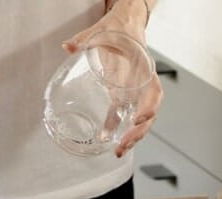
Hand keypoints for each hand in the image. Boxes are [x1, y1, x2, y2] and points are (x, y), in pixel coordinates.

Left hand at [62, 0, 162, 157]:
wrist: (126, 23)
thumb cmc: (119, 28)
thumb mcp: (102, 30)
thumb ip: (84, 38)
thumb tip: (68, 46)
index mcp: (142, 66)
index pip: (153, 89)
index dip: (149, 105)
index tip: (138, 118)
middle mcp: (142, 82)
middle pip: (149, 112)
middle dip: (138, 132)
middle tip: (123, 145)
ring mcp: (136, 90)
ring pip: (142, 118)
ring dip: (133, 136)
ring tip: (120, 151)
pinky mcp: (126, 94)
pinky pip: (127, 115)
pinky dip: (120, 129)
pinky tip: (111, 142)